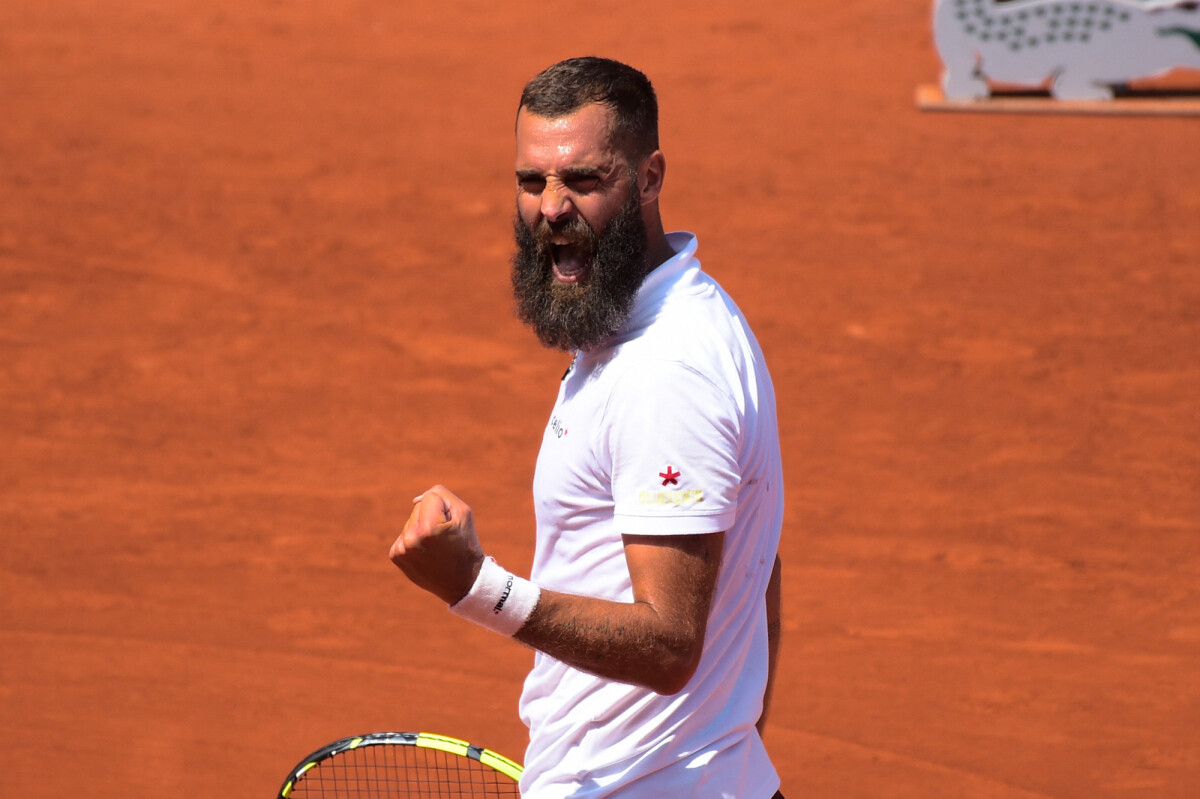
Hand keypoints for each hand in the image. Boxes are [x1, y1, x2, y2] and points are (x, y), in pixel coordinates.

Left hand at [388, 485, 484, 604]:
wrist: (463, 582)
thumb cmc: (466, 544)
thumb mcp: (463, 513)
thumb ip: (440, 494)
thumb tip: (415, 500)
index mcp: (429, 529)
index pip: (430, 497)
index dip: (445, 508)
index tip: (451, 527)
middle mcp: (411, 540)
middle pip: (418, 508)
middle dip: (432, 517)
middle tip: (445, 539)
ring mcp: (402, 550)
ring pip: (411, 521)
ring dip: (422, 528)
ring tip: (436, 547)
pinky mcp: (396, 557)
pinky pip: (404, 534)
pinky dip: (415, 540)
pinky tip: (426, 553)